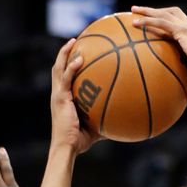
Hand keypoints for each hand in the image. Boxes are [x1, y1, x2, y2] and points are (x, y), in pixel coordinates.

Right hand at [50, 39, 102, 153]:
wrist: (68, 147)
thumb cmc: (82, 140)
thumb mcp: (99, 125)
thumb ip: (110, 117)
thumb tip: (128, 117)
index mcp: (65, 97)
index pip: (65, 75)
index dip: (69, 63)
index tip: (80, 51)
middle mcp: (59, 93)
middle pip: (59, 67)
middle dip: (65, 52)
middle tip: (75, 39)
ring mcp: (58, 94)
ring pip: (58, 68)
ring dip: (65, 53)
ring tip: (73, 41)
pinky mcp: (59, 98)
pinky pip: (65, 79)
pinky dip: (71, 67)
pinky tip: (80, 59)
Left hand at [131, 6, 186, 86]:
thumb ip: (185, 73)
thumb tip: (176, 83)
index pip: (176, 21)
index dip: (163, 19)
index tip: (152, 20)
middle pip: (168, 13)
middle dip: (152, 10)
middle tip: (138, 11)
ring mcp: (185, 27)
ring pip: (162, 14)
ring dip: (146, 11)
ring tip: (132, 11)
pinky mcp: (182, 31)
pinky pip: (161, 23)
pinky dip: (147, 21)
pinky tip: (136, 23)